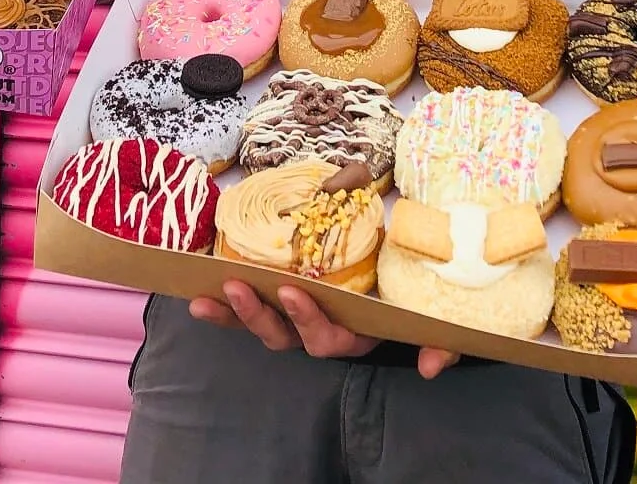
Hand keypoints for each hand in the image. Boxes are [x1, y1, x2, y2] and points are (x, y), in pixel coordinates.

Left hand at [189, 281, 459, 376]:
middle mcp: (324, 332)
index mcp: (357, 333)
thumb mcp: (435, 317)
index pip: (331, 338)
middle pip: (288, 338)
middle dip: (261, 316)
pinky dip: (223, 310)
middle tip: (240, 287)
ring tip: (206, 297)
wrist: (412, 271)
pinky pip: (249, 312)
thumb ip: (440, 341)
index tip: (293, 290)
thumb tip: (431, 364)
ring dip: (234, 315)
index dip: (310, 319)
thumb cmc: (417, 294)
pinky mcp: (281, 301)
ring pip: (263, 328)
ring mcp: (299, 320)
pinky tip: (196, 298)